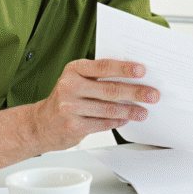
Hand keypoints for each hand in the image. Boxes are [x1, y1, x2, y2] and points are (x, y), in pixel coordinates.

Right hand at [27, 59, 158, 151]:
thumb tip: (132, 77)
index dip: (124, 68)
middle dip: (135, 92)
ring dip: (130, 110)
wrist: (41, 123)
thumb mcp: (76, 80)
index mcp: (74, 70)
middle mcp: (70, 87)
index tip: (141, 71)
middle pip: (110, 89)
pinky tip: (126, 119)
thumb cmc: (65, 98)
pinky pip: (103, 123)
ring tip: (143, 111)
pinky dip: (117, 121)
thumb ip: (98, 77)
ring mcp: (70, 108)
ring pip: (109, 108)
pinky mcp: (74, 126)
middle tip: (152, 95)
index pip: (103, 67)